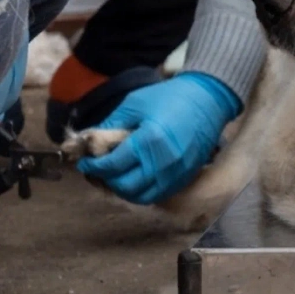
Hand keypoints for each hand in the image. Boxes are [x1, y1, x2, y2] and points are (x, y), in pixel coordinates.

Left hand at [75, 72, 240, 204]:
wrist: (209, 99)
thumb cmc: (170, 97)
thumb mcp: (135, 104)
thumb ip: (111, 124)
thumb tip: (89, 142)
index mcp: (148, 141)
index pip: (112, 165)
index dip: (94, 166)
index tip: (85, 162)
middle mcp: (163, 162)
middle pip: (125, 186)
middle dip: (106, 180)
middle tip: (99, 170)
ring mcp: (177, 172)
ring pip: (142, 196)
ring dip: (124, 190)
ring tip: (116, 178)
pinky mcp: (186, 176)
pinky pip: (159, 194)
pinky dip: (143, 192)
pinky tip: (136, 180)